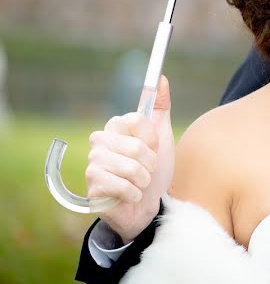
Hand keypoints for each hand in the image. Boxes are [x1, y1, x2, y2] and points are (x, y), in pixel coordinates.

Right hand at [85, 75, 174, 242]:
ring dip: (144, 179)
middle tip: (148, 169)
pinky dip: (134, 193)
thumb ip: (161, 107)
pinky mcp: (92, 185)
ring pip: (129, 167)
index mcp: (116, 127)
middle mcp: (100, 142)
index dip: (151, 138)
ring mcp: (93, 163)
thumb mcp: (163, 136)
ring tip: (140, 183)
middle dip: (150, 162)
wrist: (150, 205)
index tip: (153, 147)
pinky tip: (131, 195)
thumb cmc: (155, 169)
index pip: (136, 120)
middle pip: (134, 145)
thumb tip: (161, 78)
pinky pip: (120, 185)